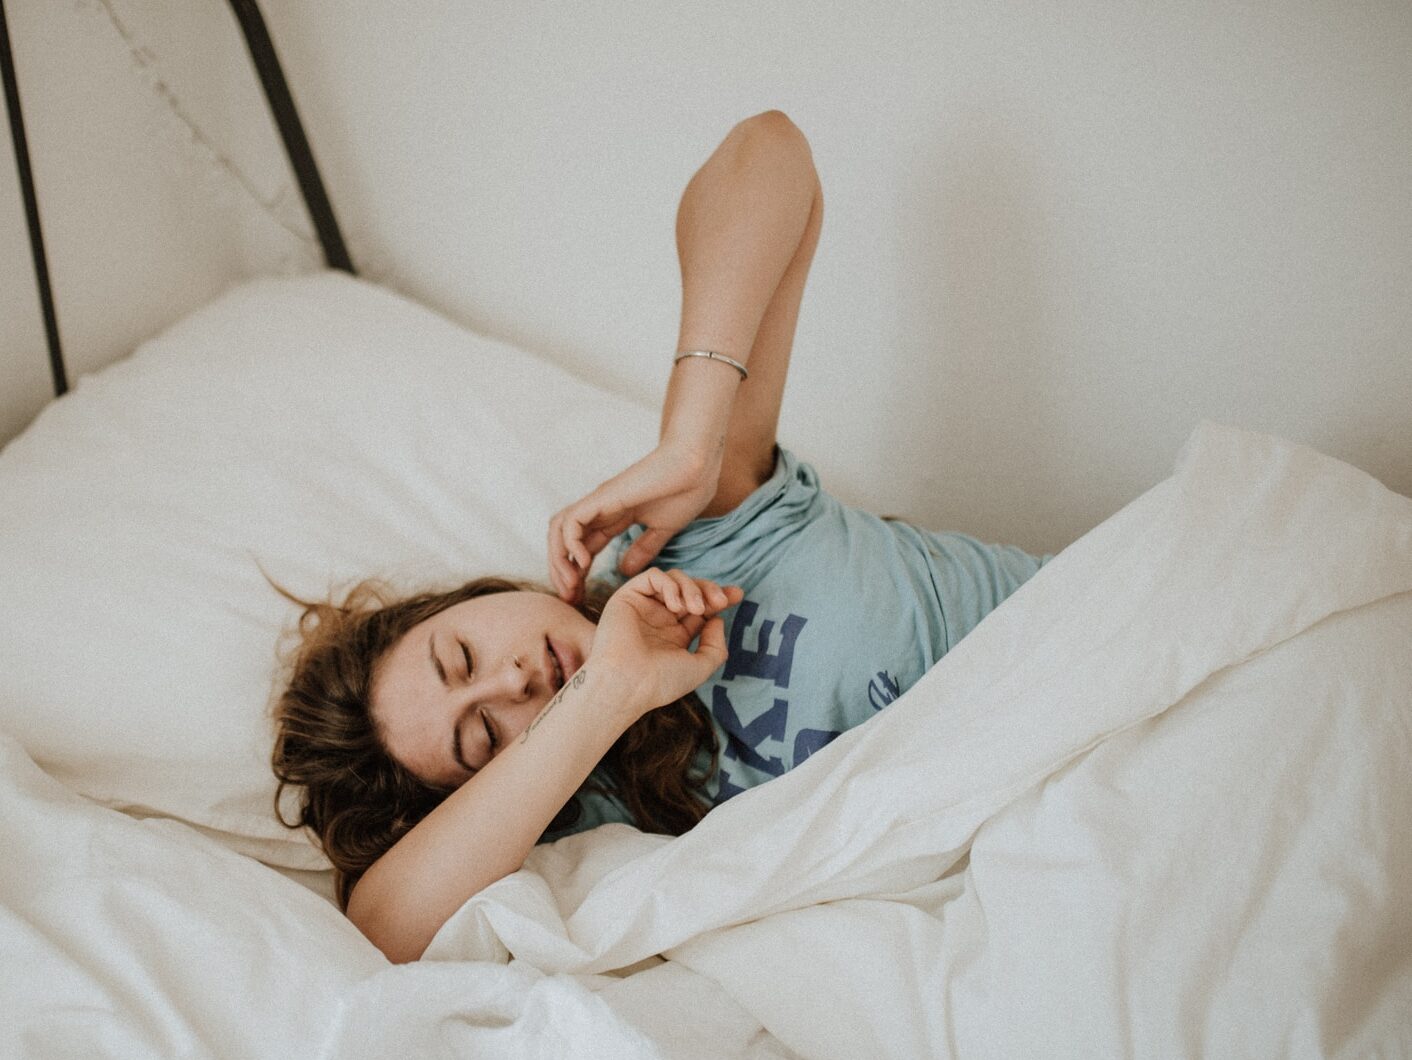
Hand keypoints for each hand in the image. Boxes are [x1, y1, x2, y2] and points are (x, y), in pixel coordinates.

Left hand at [548, 442, 720, 602]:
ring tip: (572, 585)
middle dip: (562, 571)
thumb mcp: (662, 529)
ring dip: (559, 560)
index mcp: (614, 517)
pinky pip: (571, 521)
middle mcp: (600, 510)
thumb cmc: (685, 491)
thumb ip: (644, 548)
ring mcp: (599, 502)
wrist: (697, 467)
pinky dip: (570, 543)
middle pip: (564, 541)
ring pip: (560, 530)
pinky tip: (583, 562)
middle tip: (570, 598)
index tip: (580, 598)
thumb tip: (624, 569)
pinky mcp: (602, 498)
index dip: (577, 574)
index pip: (584, 548)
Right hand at [590, 569, 742, 716]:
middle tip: (721, 601)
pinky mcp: (628, 597)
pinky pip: (653, 576)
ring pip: (673, 579)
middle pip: (690, 589)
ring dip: (691, 588)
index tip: (737, 595)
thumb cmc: (660, 682)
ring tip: (696, 609)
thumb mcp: (699, 667)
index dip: (719, 597)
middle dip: (709, 589)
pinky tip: (675, 606)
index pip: (700, 608)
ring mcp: (644, 607)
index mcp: (675, 636)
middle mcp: (659, 619)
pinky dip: (670, 585)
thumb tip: (717, 619)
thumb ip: (715, 645)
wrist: (627, 685)